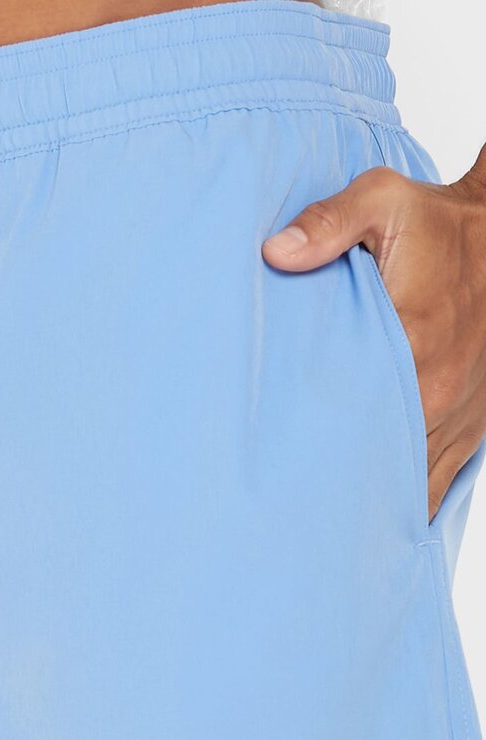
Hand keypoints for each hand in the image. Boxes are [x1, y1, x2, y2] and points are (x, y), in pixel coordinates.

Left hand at [263, 147, 485, 521]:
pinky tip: (374, 523)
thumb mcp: (383, 203)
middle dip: (337, 494)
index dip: (316, 455)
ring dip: (372, 504)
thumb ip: (329, 223)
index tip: (276, 481)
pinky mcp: (470, 426)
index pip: (357, 419)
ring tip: (323, 534)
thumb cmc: (436, 223)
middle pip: (380, 465)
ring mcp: (458, 414)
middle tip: (286, 522)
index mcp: (415, 341)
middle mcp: (439, 390)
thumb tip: (277, 251)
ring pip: (413, 484)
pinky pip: (440, 480)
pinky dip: (408, 501)